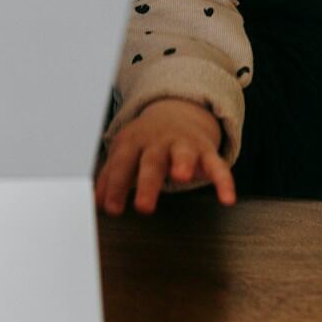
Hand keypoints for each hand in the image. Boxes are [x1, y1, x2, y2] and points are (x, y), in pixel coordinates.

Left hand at [94, 99, 235, 215]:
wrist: (177, 113)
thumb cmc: (146, 141)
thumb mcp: (124, 153)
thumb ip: (110, 177)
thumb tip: (95, 202)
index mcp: (133, 142)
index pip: (121, 164)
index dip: (114, 186)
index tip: (110, 208)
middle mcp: (158, 142)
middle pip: (151, 162)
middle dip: (147, 184)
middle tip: (142, 207)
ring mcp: (183, 145)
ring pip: (183, 155)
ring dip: (182, 164)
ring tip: (181, 178)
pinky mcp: (207, 152)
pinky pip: (218, 167)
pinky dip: (224, 182)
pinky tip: (226, 199)